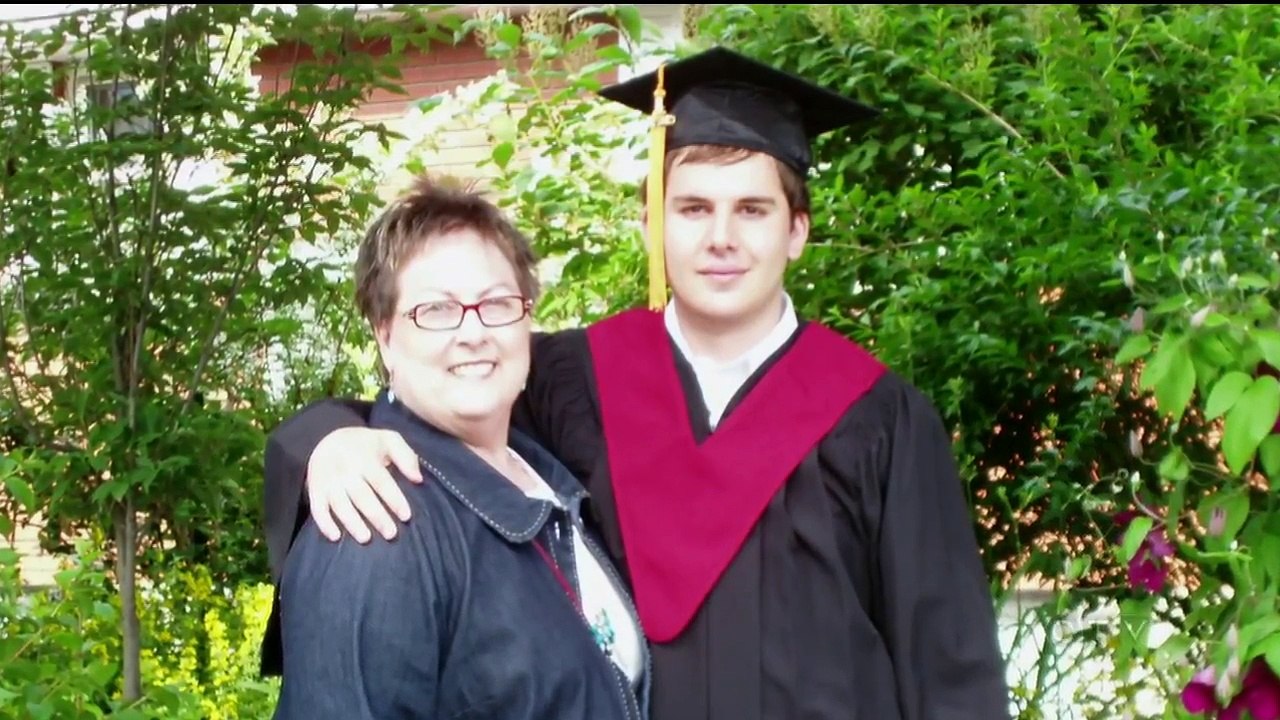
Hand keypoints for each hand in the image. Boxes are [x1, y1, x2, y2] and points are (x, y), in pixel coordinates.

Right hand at [305, 427, 422, 543]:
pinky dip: (324, 524)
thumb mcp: (388, 440)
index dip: (394, 499)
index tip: (406, 516)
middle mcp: (345, 471)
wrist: (327, 439)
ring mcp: (328, 481)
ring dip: (352, 523)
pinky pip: (317, 509)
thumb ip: (406, 456)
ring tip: (366, 539)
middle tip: (391, 534)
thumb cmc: (365, 444)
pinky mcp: (315, 490)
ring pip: (340, 505)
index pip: (381, 481)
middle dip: (376, 516)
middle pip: (362, 496)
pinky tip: (335, 537)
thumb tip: (418, 479)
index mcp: (364, 458)